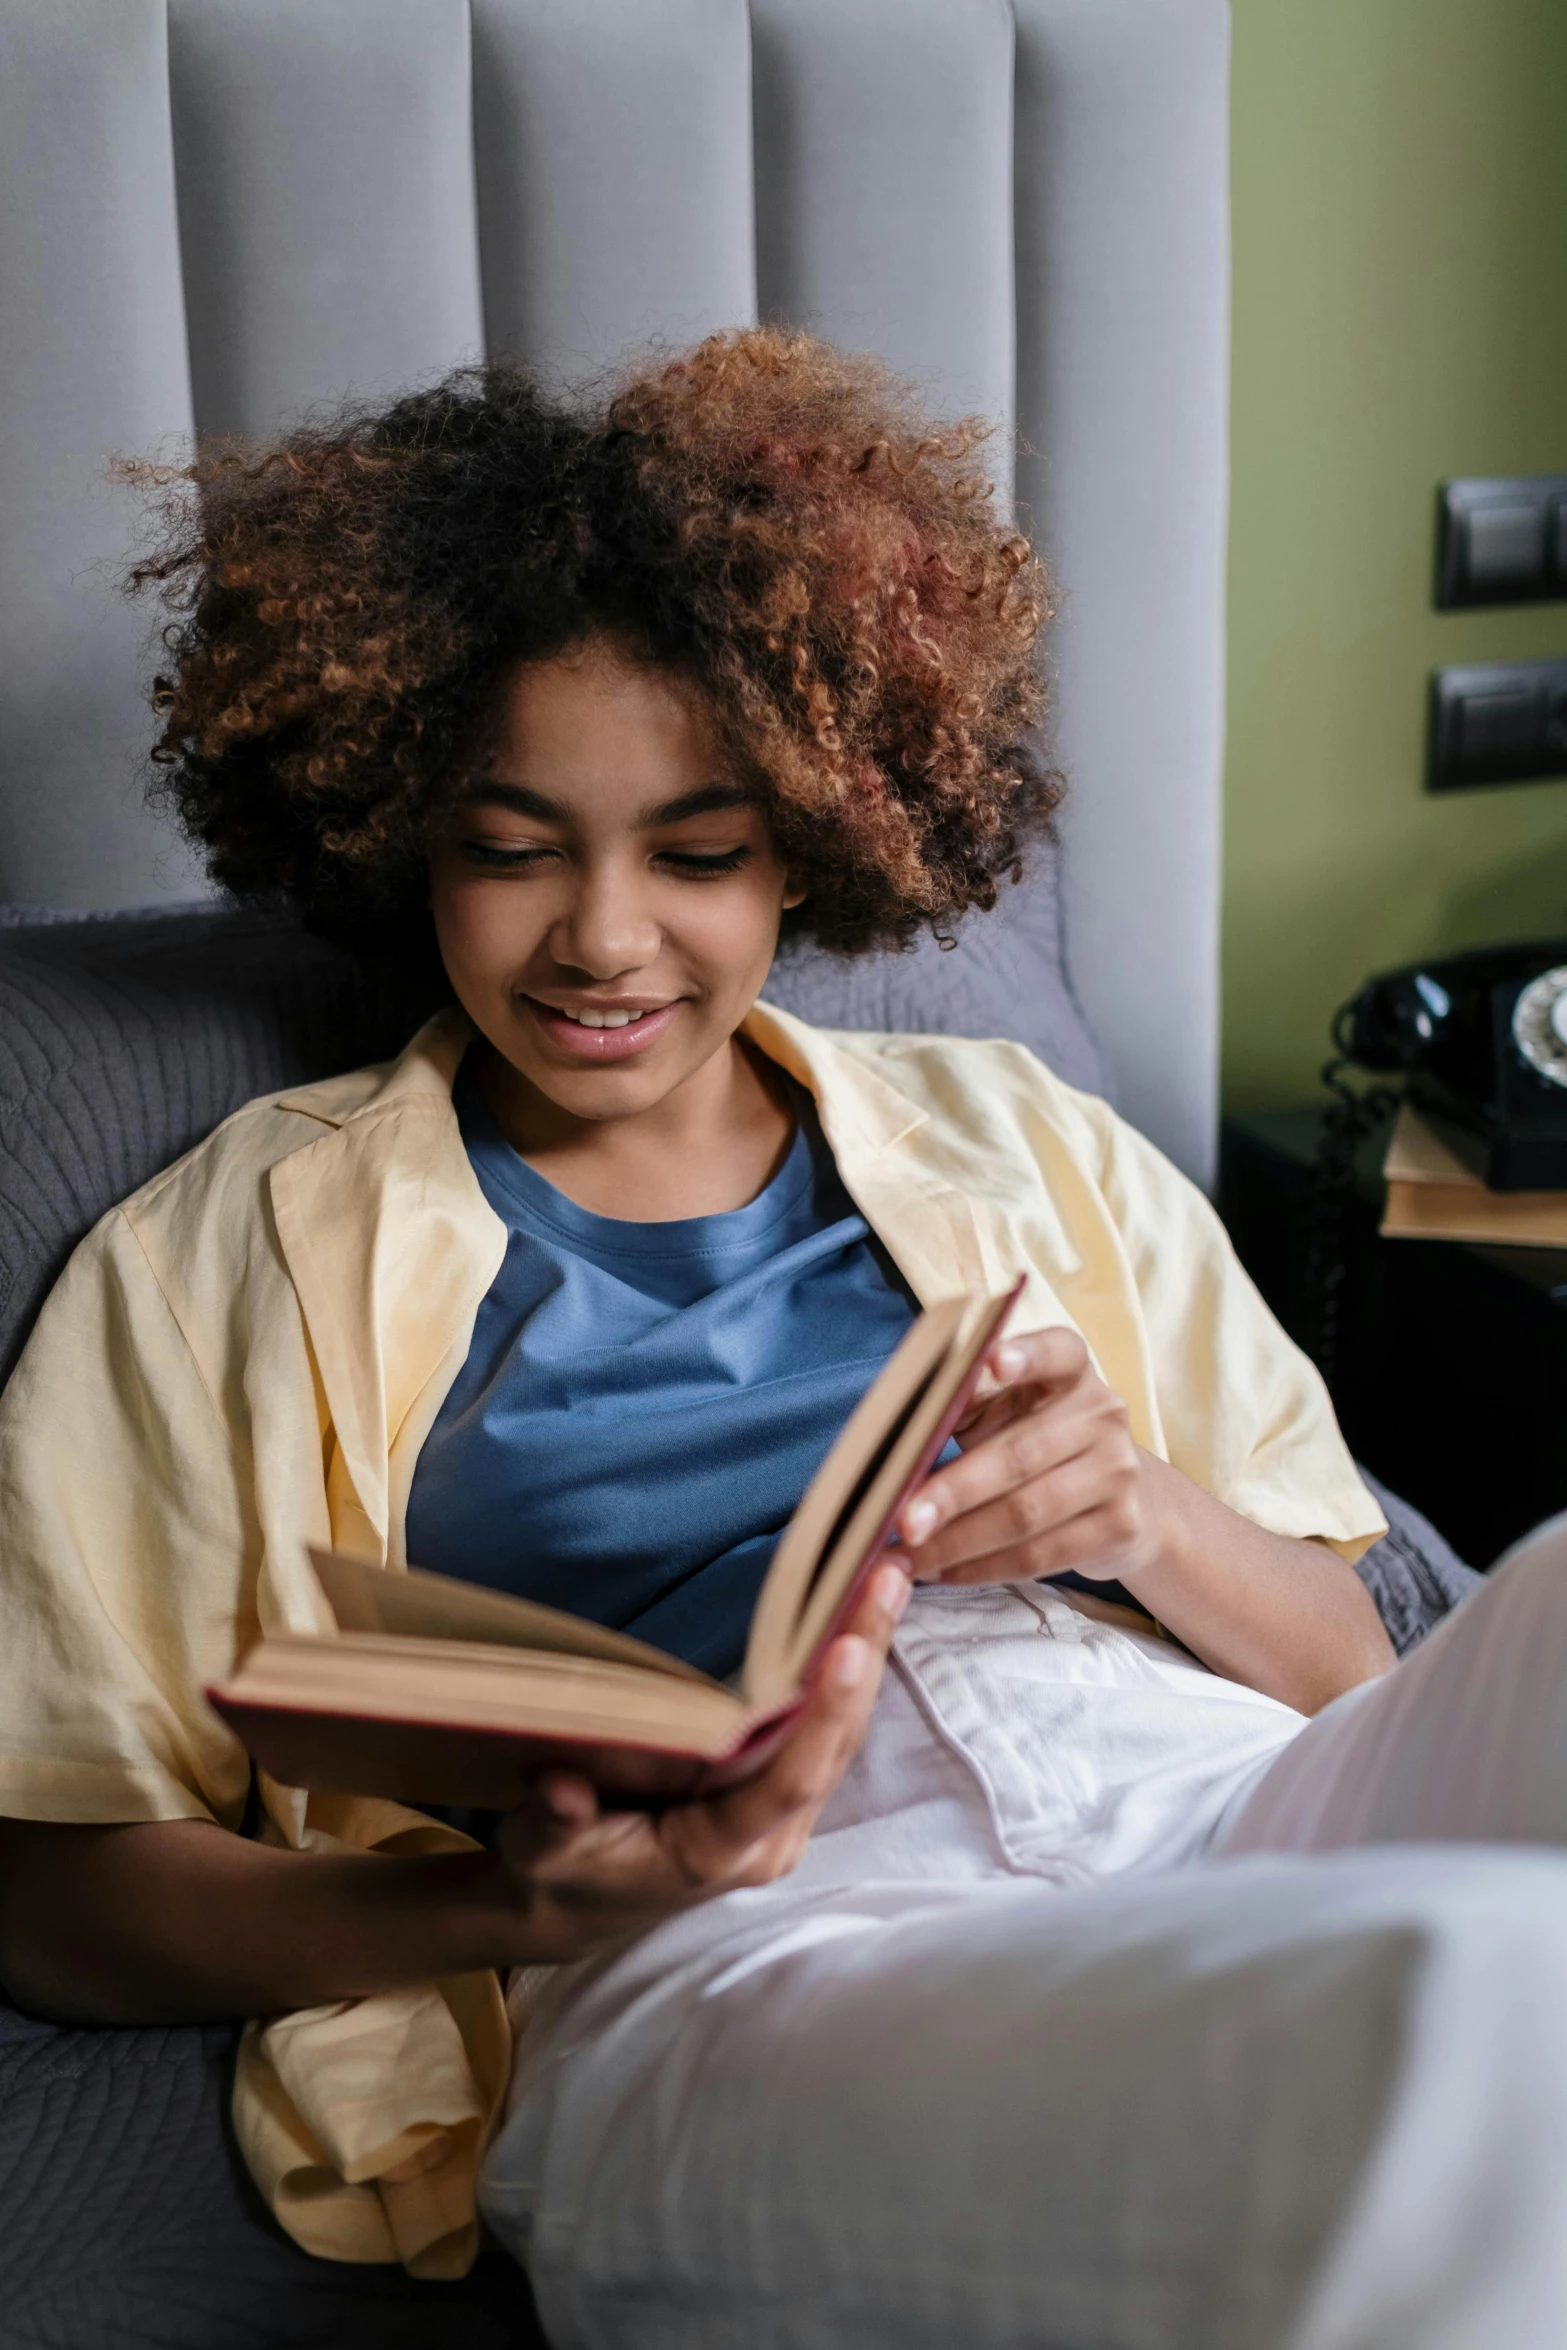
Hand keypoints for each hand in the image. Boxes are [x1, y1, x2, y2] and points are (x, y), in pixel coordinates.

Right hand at [489, 1562, 909, 1963]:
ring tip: (888, 1575)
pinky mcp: (780, 1797)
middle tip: (888, 1574)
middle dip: (866, 1655)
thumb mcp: (538, 1851)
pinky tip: (858, 1614)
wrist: (578, 1907)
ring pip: (842, 1735)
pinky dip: (847, 1673)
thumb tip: (562, 1788)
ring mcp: (782, 1821)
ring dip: (868, 1653)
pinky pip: (827, 1732)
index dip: (824, 1713)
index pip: (788, 1779)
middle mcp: (768, 1839)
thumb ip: (553, 1822)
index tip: (850, 1647)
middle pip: (835, 1744)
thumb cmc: (558, 1872)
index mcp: (716, 1852)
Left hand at [897, 1327, 1161, 1588]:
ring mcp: (1117, 1471)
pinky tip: (942, 1572)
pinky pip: (1039, 1555)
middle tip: (903, 1520)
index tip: (991, 1362)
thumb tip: (901, 1423)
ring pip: (1026, 1514)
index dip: (1026, 1354)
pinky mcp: (1119, 1525)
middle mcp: (1102, 1414)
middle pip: (1019, 1455)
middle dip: (954, 1492)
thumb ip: (967, 1403)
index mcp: (1071, 1371)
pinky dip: (982, 1568)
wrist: (1127, 1497)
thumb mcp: (1008, 1409)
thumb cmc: (1037, 1440)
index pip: (1057, 1351)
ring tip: (908, 1557)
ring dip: (958, 1542)